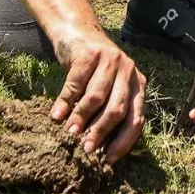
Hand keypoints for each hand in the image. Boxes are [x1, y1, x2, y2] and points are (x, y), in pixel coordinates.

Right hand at [50, 29, 146, 162]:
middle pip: (118, 109)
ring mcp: (111, 59)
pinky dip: (65, 102)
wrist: (79, 34)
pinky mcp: (91, 53)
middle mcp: (129, 71)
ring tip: (69, 134)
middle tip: (86, 149)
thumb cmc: (93, 71)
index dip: (123, 142)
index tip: (108, 159)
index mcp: (138, 84)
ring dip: (81, 119)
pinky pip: (76, 84)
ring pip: (97, 98)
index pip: (137, 118)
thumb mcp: (107, 89)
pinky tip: (56, 116)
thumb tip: (96, 148)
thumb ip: (106, 111)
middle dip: (101, 132)